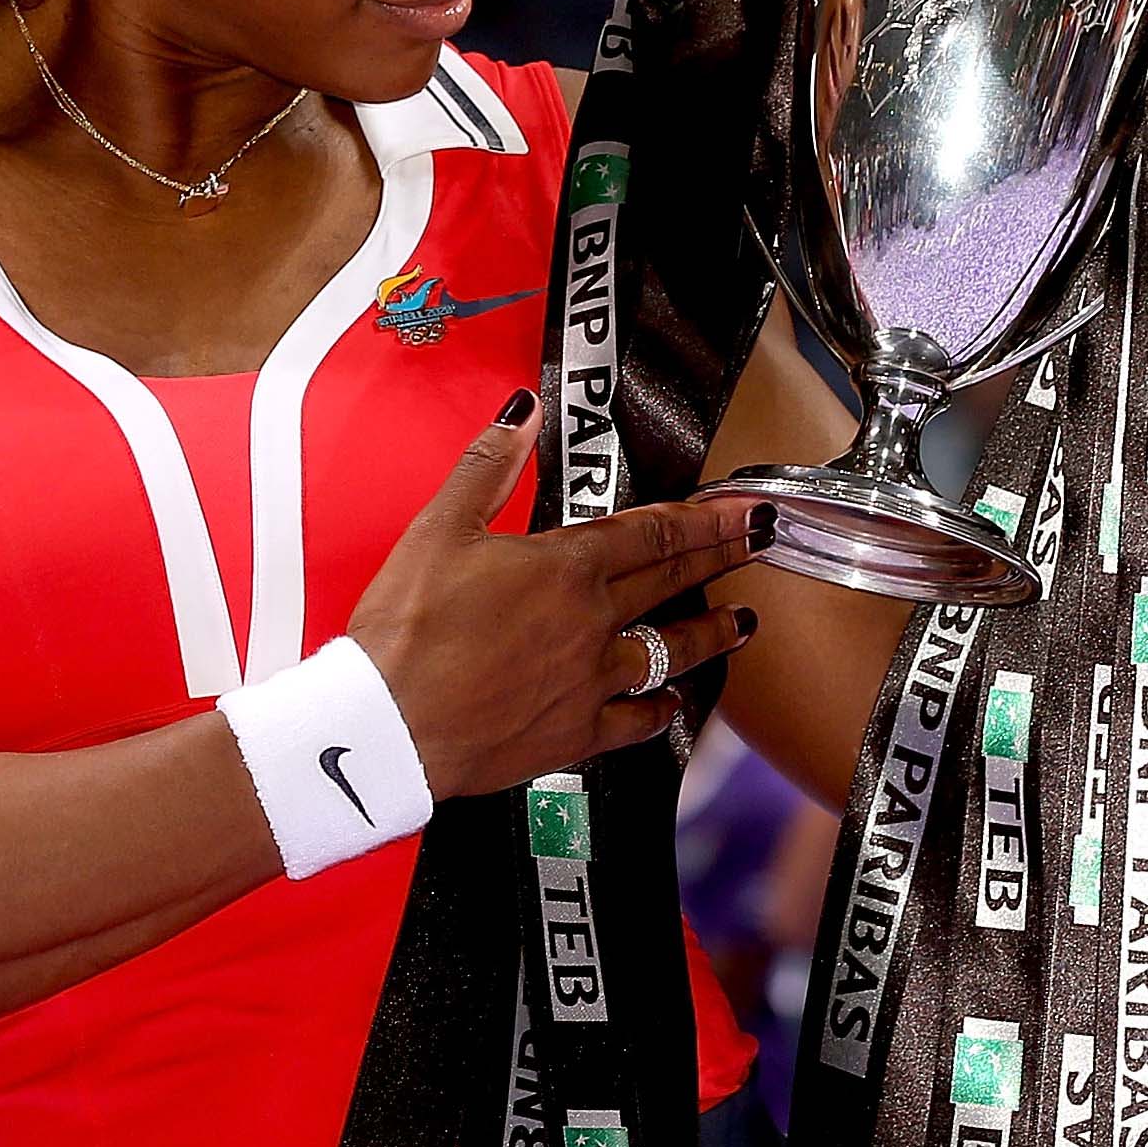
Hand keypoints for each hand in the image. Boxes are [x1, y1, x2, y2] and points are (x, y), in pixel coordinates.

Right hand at [348, 391, 768, 798]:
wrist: (388, 726)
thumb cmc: (407, 630)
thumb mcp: (439, 528)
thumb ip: (489, 465)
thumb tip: (521, 412)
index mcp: (563, 567)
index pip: (650, 531)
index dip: (702, 517)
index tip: (742, 509)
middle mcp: (589, 623)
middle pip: (670, 581)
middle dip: (720, 558)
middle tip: (759, 543)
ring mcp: (588, 682)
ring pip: (668, 651)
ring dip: (709, 634)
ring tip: (741, 623)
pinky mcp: (573, 734)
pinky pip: (635, 720)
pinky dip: (659, 710)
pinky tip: (670, 705)